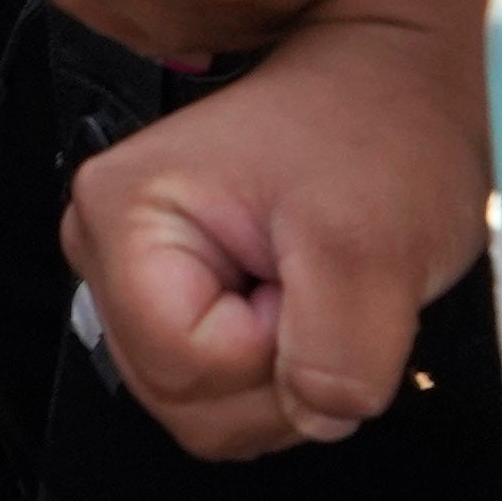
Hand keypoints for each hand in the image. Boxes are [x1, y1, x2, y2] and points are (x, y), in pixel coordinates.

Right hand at [72, 11, 493, 462]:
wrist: (395, 84)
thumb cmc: (379, 131)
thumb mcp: (375, 246)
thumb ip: (339, 358)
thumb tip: (314, 416)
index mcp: (122, 215)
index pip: (186, 366)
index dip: (274, 349)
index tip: (316, 277)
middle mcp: (106, 247)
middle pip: (182, 399)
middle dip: (280, 375)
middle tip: (323, 287)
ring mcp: (137, 277)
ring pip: (203, 408)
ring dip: (286, 377)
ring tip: (317, 290)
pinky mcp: (174, 297)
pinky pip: (221, 391)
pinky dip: (282, 371)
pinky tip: (305, 306)